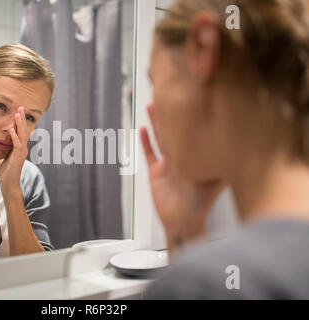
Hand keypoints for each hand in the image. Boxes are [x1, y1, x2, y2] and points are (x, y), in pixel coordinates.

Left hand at [0, 106, 29, 192]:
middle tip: (21, 107)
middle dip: (22, 119)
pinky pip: (17, 145)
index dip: (21, 121)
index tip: (19, 110)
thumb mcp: (7, 156)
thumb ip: (9, 148)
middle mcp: (23, 148)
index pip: (22, 131)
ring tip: (18, 114)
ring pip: (22, 135)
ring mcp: (21, 152)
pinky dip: (15, 137)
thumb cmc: (8, 171)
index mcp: (21, 147)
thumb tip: (5, 141)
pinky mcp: (17, 157)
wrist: (10, 183)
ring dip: (20, 124)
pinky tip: (12, 129)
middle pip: (24, 130)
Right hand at [141, 104, 224, 253]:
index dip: (192, 114)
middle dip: (173, 113)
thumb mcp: (215, 175)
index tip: (191, 96)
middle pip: (177, 130)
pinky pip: (149, 154)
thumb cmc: (202, 201)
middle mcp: (184, 157)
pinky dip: (145, 142)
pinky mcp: (156, 172)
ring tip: (152, 106)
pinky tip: (141, 129)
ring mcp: (169, 164)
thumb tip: (236, 136)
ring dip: (156, 123)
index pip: (195, 129)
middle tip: (168, 95)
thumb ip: (221, 157)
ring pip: (162, 138)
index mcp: (197, 156)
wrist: (183, 219)